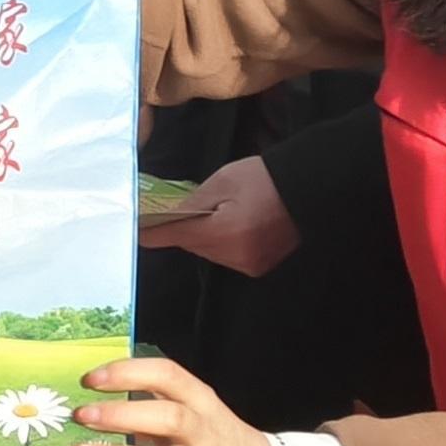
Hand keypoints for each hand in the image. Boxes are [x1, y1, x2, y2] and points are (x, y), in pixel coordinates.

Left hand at [70, 355, 290, 445]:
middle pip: (167, 420)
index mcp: (203, 404)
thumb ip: (159, 402)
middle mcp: (202, 436)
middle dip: (121, 415)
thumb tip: (96, 396)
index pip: (168, 376)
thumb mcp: (202, 412)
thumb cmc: (222, 443)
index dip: (128, 374)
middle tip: (83, 415)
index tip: (92, 379)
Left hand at [140, 157, 298, 274]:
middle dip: (186, 228)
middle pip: (193, 245)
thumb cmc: (265, 178)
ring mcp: (249, 265)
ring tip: (218, 213)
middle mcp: (236, 256)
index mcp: (224, 232)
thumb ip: (192, 202)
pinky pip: (229, 257)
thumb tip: (165, 216)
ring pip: (210, 253)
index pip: (175, 235)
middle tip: (183, 208)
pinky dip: (224, 243)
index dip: (152, 231)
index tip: (136, 229)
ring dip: (206, 236)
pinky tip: (235, 223)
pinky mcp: (260, 267)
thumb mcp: (224, 181)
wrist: (310, 188)